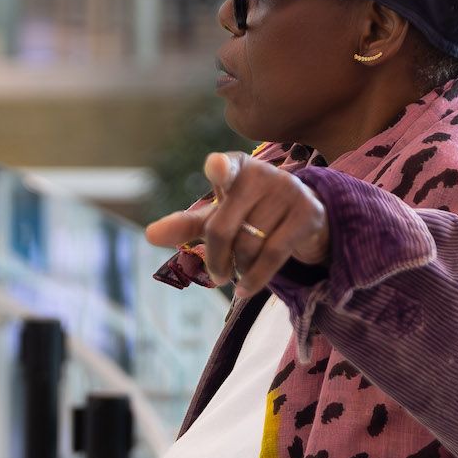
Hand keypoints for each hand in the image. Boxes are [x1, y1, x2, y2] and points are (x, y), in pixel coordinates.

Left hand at [145, 152, 328, 301]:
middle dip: (216, 259)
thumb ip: (185, 225)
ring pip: (248, 245)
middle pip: (223, 227)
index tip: (215, 167)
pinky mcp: (308, 213)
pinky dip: (254, 279)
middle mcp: (263, 173)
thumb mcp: (218, 218)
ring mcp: (288, 190)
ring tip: (240, 272)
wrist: (305, 221)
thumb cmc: (251, 215)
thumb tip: (149, 235)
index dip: (219, 168)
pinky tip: (245, 290)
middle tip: (218, 275)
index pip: (224, 167)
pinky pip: (273, 255)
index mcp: (236, 167)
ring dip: (239, 269)